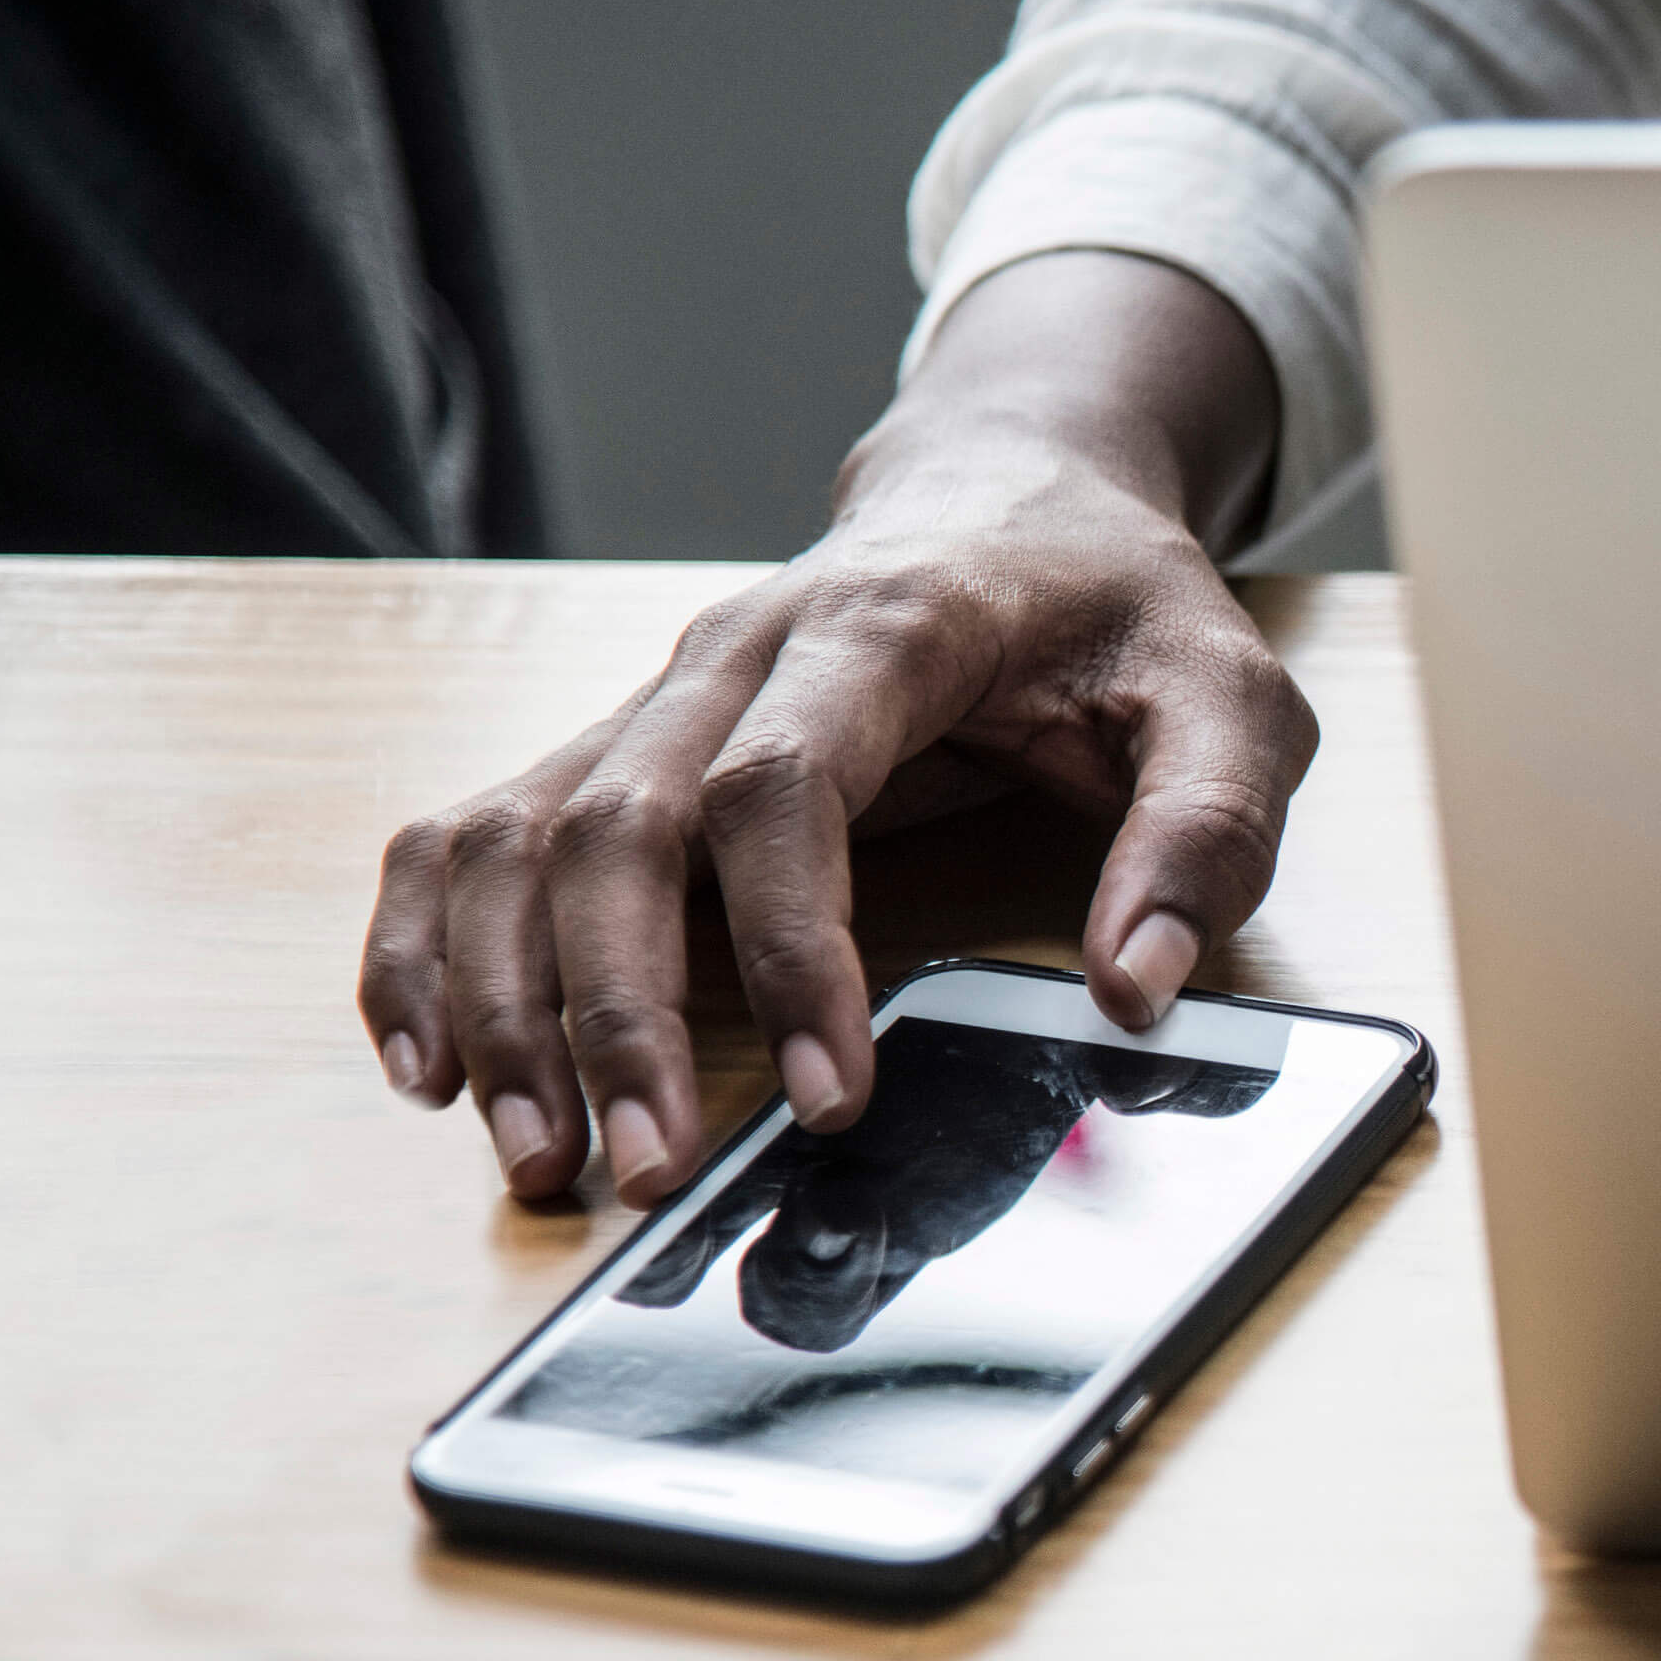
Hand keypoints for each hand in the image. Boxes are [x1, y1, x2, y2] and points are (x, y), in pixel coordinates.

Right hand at [357, 252, 1302, 1202]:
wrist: (1013, 490)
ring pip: (519, 833)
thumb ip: (1203, 833)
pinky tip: (429, 1061)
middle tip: (644, 1170)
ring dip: (501, 1000)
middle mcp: (733, 651)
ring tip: (534, 1155)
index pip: (786, 784)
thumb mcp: (1231, 698)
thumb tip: (1137, 988)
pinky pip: (475, 831)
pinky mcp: (619, 742)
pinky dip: (430, 942)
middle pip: (618, 822)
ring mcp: (658, 695)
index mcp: (886, 627)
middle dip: (615, 1011)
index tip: (831, 1094)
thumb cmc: (1122, 607)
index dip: (795, 945)